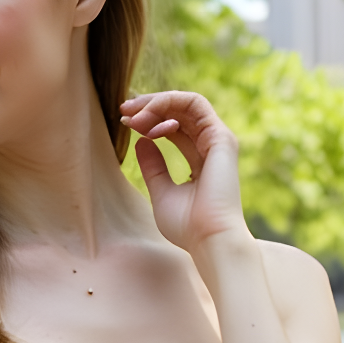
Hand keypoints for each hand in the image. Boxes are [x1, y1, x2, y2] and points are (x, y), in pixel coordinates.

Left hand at [119, 91, 250, 256]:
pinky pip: (194, 103)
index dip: (148, 120)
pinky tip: (147, 117)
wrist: (209, 239)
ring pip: (186, 103)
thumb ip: (153, 167)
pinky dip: (168, 103)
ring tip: (132, 114)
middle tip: (123, 110)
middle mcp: (211, 146)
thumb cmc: (188, 226)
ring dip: (156, 103)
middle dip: (149, 106)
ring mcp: (218, 139)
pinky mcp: (220, 136)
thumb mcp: (161, 192)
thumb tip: (141, 142)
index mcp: (200, 160)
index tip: (125, 122)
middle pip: (179, 112)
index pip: (174, 128)